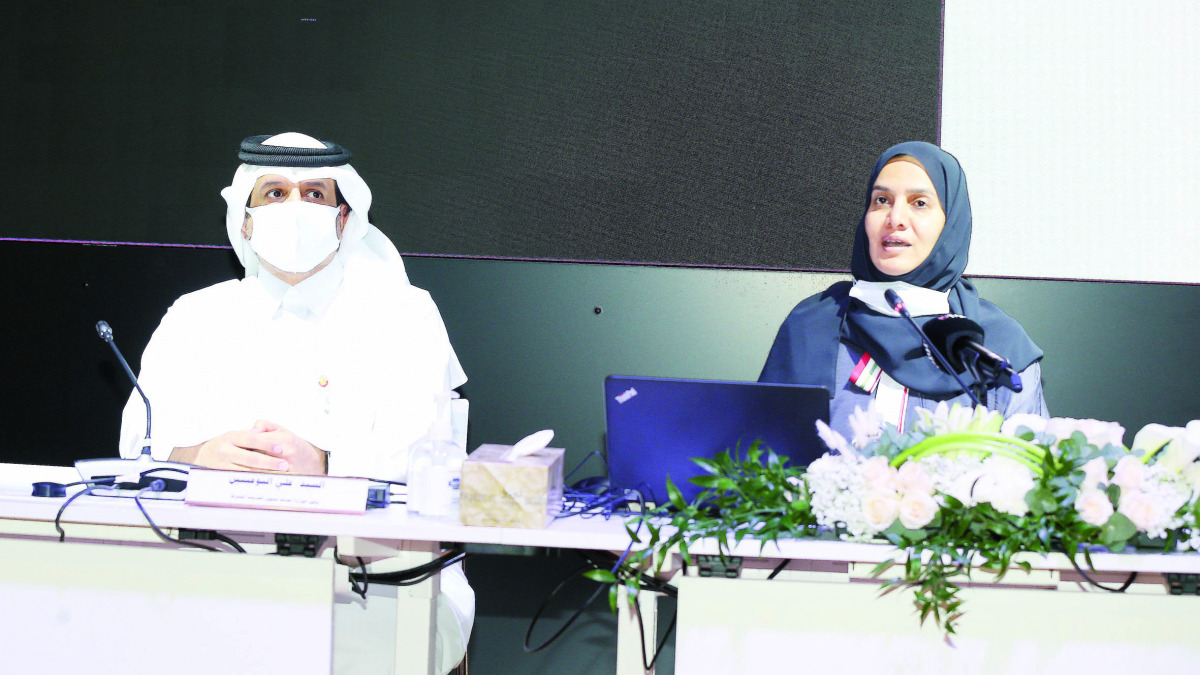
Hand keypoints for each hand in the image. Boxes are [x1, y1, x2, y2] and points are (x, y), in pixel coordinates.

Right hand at [171, 420, 327, 473]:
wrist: (202, 457)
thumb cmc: (225, 445)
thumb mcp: (235, 435)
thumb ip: (251, 435)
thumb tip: (267, 435)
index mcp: (231, 437)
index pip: (252, 439)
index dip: (267, 444)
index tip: (281, 448)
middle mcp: (225, 451)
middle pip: (251, 458)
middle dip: (270, 462)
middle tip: (284, 465)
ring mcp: (222, 465)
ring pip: (247, 471)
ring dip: (265, 473)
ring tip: (280, 474)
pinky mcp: (222, 477)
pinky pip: (241, 480)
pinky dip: (254, 481)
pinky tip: (266, 481)